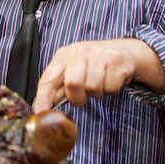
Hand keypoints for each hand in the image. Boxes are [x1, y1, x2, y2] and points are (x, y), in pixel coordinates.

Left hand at [31, 38, 162, 111]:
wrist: (124, 51)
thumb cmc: (94, 63)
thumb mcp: (73, 69)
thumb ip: (60, 86)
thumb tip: (46, 105)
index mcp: (64, 55)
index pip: (48, 79)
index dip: (43, 98)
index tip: (41, 112)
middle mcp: (80, 51)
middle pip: (73, 84)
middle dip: (77, 97)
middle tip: (82, 96)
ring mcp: (99, 55)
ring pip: (92, 88)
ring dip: (96, 92)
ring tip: (98, 82)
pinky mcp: (116, 61)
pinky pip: (110, 87)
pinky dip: (110, 89)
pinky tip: (110, 79)